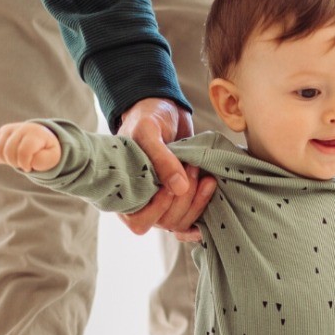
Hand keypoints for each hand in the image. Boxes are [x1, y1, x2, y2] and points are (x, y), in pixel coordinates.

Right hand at [0, 122, 60, 171]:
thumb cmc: (47, 150)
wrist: (41, 136)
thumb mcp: (52, 157)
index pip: (23, 152)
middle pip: (9, 152)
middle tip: (23, 164)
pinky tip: (9, 158)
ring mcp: (9, 128)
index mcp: (35, 134)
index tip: (29, 167)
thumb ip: (43, 160)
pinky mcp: (1, 132)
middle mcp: (20, 128)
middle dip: (15, 163)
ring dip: (6, 161)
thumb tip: (28, 160)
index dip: (25, 164)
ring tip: (16, 161)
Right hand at [117, 98, 216, 241]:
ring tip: (203, 174)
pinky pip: (192, 219)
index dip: (157, 209)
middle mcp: (143, 204)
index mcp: (125, 192)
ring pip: (182, 222)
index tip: (169, 187)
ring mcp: (162, 204)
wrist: (164, 112)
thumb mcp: (148, 131)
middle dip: (183, 198)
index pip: (139, 221)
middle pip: (165, 222)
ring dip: (197, 201)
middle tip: (191, 166)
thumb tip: (180, 189)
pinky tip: (210, 192)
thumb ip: (161, 158)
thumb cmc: (146, 119)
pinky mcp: (180, 200)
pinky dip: (203, 211)